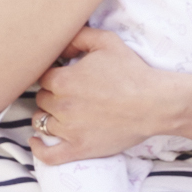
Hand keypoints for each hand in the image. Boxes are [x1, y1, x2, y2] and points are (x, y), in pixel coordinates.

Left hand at [26, 26, 191, 164]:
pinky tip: (36, 141)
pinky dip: (39, 149)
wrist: (155, 104)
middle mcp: (61, 105)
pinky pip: (49, 155)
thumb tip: (60, 45)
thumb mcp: (107, 42)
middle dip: (52, 94)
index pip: (42, 77)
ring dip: (49, 115)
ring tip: (62, 112)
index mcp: (63, 80)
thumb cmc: (132, 72)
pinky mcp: (79, 148)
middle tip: (69, 92)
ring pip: (42, 122)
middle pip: (42, 99)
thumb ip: (78, 36)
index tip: (64, 75)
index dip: (53, 75)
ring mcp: (68, 130)